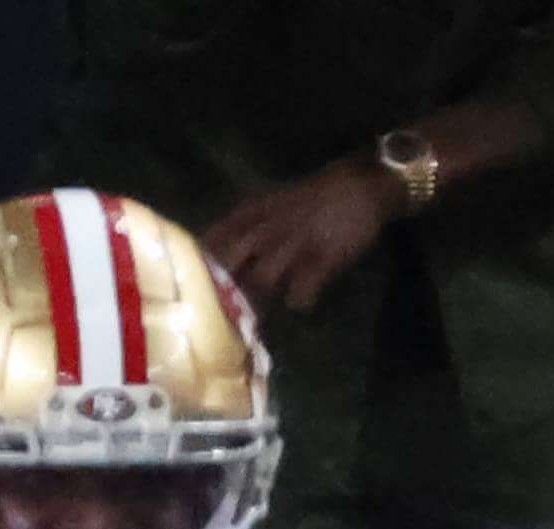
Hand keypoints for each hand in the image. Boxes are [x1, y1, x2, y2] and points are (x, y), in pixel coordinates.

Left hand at [205, 162, 399, 314]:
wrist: (355, 187)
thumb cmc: (311, 198)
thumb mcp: (270, 203)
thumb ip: (247, 225)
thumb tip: (224, 255)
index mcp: (249, 213)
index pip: (213, 241)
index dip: (202, 264)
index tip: (198, 284)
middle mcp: (264, 229)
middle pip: (231, 264)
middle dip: (226, 289)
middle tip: (229, 311)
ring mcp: (291, 245)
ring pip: (261, 280)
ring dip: (259, 301)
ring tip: (261, 316)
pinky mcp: (319, 260)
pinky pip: (300, 292)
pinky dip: (298, 302)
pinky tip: (300, 302)